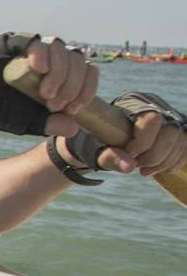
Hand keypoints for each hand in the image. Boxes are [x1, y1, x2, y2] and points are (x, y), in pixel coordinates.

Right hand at [0, 32, 96, 135]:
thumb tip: (74, 129)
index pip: (85, 71)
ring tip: (45, 93)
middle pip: (76, 59)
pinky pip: (31, 41)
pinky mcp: (11, 43)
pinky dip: (39, 53)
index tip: (73, 109)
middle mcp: (49, 56)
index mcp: (59, 72)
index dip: (86, 89)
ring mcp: (31, 48)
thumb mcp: (26, 121)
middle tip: (55, 103)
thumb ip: (48, 124)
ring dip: (59, 72)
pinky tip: (39, 68)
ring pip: (59, 48)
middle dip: (71, 84)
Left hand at [65, 91, 186, 174]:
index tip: (130, 155)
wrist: (107, 138)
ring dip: (164, 162)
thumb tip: (129, 167)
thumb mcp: (98, 150)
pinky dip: (175, 162)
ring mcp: (170, 117)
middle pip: (170, 133)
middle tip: (138, 166)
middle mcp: (156, 106)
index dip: (143, 143)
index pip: (151, 121)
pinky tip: (160, 168)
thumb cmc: (100, 141)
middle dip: (154, 156)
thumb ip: (111, 157)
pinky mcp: (178, 130)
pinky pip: (186, 147)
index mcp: (134, 104)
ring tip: (144, 170)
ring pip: (181, 141)